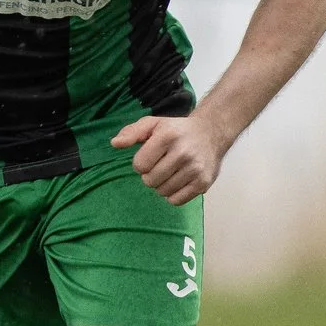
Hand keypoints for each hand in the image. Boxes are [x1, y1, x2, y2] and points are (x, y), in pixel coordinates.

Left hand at [110, 114, 227, 204]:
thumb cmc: (176, 130)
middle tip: (160, 165)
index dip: (141, 163)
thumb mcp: (152, 124)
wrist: (210, 134)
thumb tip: (114, 144)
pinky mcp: (203, 183)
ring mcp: (195, 169)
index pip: (140, 165)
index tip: (150, 156)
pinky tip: (178, 181)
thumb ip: (131, 132)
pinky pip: (176, 201)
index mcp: (168, 136)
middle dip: (150, 175)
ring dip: (161, 185)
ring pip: (162, 192)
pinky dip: (173, 195)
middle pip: (150, 181)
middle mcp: (183, 152)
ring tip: (170, 172)